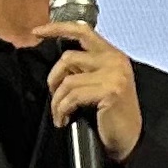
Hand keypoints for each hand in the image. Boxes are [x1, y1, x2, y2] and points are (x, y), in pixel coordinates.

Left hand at [32, 24, 141, 160]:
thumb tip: (60, 64)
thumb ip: (86, 68)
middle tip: (54, 95)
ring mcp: (114, 75)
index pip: (83, 31)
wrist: (130, 139)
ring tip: (59, 113)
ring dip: (57, 100)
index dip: (57, 28)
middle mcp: (115, 60)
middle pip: (68, 57)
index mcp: (113, 55)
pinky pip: (72, 96)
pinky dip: (62, 109)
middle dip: (53, 78)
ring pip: (68, 80)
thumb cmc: (112, 115)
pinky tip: (64, 119)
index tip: (37, 32)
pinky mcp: (110, 91)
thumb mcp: (101, 83)